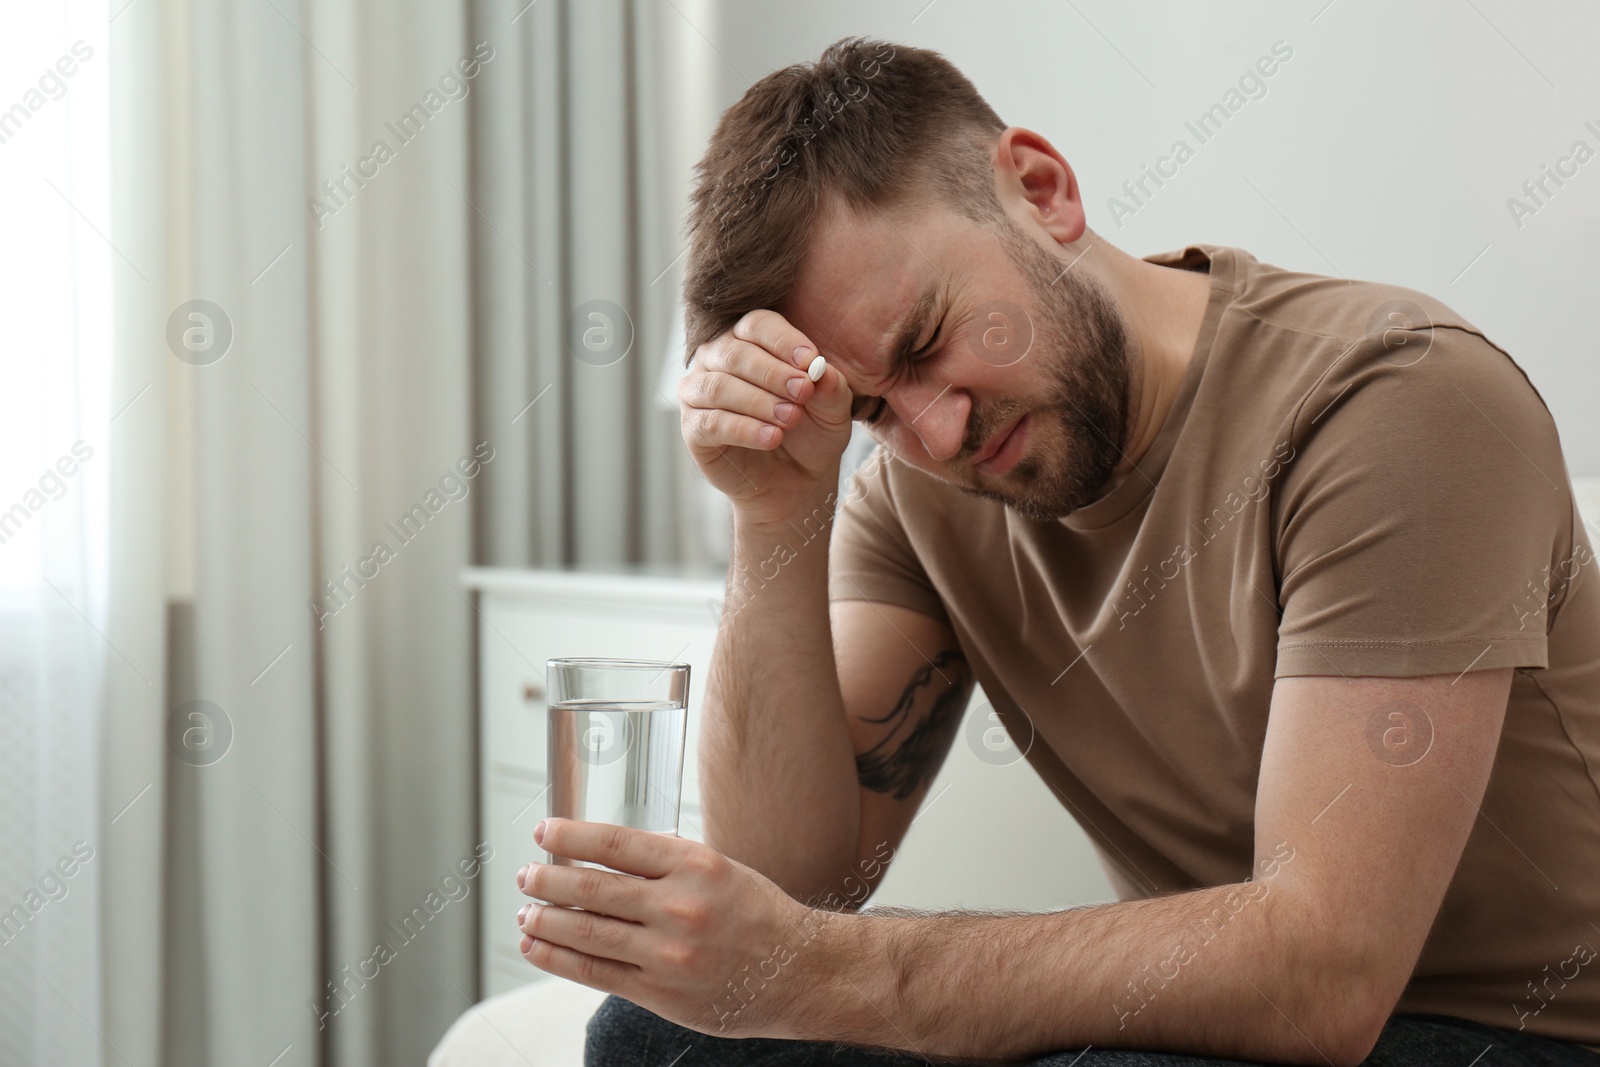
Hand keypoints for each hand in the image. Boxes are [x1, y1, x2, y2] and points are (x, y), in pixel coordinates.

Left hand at [515, 818, 830, 1038]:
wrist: (797, 972)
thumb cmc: (758, 915)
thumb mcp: (720, 868)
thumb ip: (668, 860)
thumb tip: (609, 850)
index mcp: (694, 866)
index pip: (616, 844)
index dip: (571, 837)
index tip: (544, 832)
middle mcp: (679, 906)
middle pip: (593, 889)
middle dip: (549, 880)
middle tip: (526, 874)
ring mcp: (667, 953)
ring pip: (588, 932)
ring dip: (546, 921)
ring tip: (525, 913)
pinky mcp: (660, 991)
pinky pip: (597, 972)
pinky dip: (559, 958)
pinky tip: (538, 948)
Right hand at [677, 310, 853, 528]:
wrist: (795, 482)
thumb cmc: (811, 434)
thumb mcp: (832, 411)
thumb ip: (831, 388)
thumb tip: (822, 370)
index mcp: (750, 340)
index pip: (758, 324)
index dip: (783, 340)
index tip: (810, 361)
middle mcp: (718, 359)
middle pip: (736, 352)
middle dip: (773, 373)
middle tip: (803, 393)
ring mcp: (700, 392)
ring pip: (719, 386)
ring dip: (758, 402)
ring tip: (789, 419)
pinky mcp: (693, 428)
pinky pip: (711, 422)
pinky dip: (743, 429)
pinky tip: (772, 438)